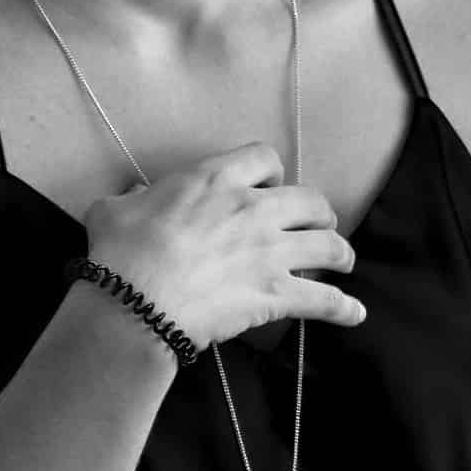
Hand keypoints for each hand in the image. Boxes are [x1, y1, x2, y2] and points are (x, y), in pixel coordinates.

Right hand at [80, 141, 365, 349]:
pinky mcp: (276, 294)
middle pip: (310, 200)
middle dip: (318, 213)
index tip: (268, 185)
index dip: (271, 171)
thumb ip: (132, 196)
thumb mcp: (115, 208)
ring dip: (340, 254)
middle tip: (315, 224)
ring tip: (344, 262)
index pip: (264, 157)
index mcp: (216, 179)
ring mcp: (270, 252)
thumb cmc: (120, 252)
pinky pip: (324, 300)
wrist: (134, 302)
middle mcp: (253, 209)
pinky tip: (355, 313)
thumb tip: (133, 195)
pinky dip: (343, 308)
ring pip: (328, 245)